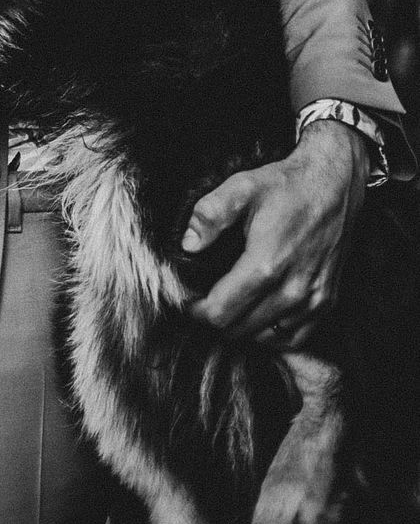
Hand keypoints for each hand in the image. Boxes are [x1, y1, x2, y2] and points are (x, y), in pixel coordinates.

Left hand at [182, 122, 368, 346]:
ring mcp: (311, 300)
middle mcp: (291, 290)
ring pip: (266, 338)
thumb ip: (210, 215)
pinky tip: (260, 315)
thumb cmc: (286, 186)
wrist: (333, 185)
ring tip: (232, 307)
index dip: (198, 311)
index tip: (190, 301)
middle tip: (208, 301)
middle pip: (240, 330)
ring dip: (244, 328)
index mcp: (265, 265)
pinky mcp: (326, 302)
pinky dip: (273, 334)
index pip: (221, 312)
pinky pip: (294, 338)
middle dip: (217, 319)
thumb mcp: (241, 188)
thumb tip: (188, 245)